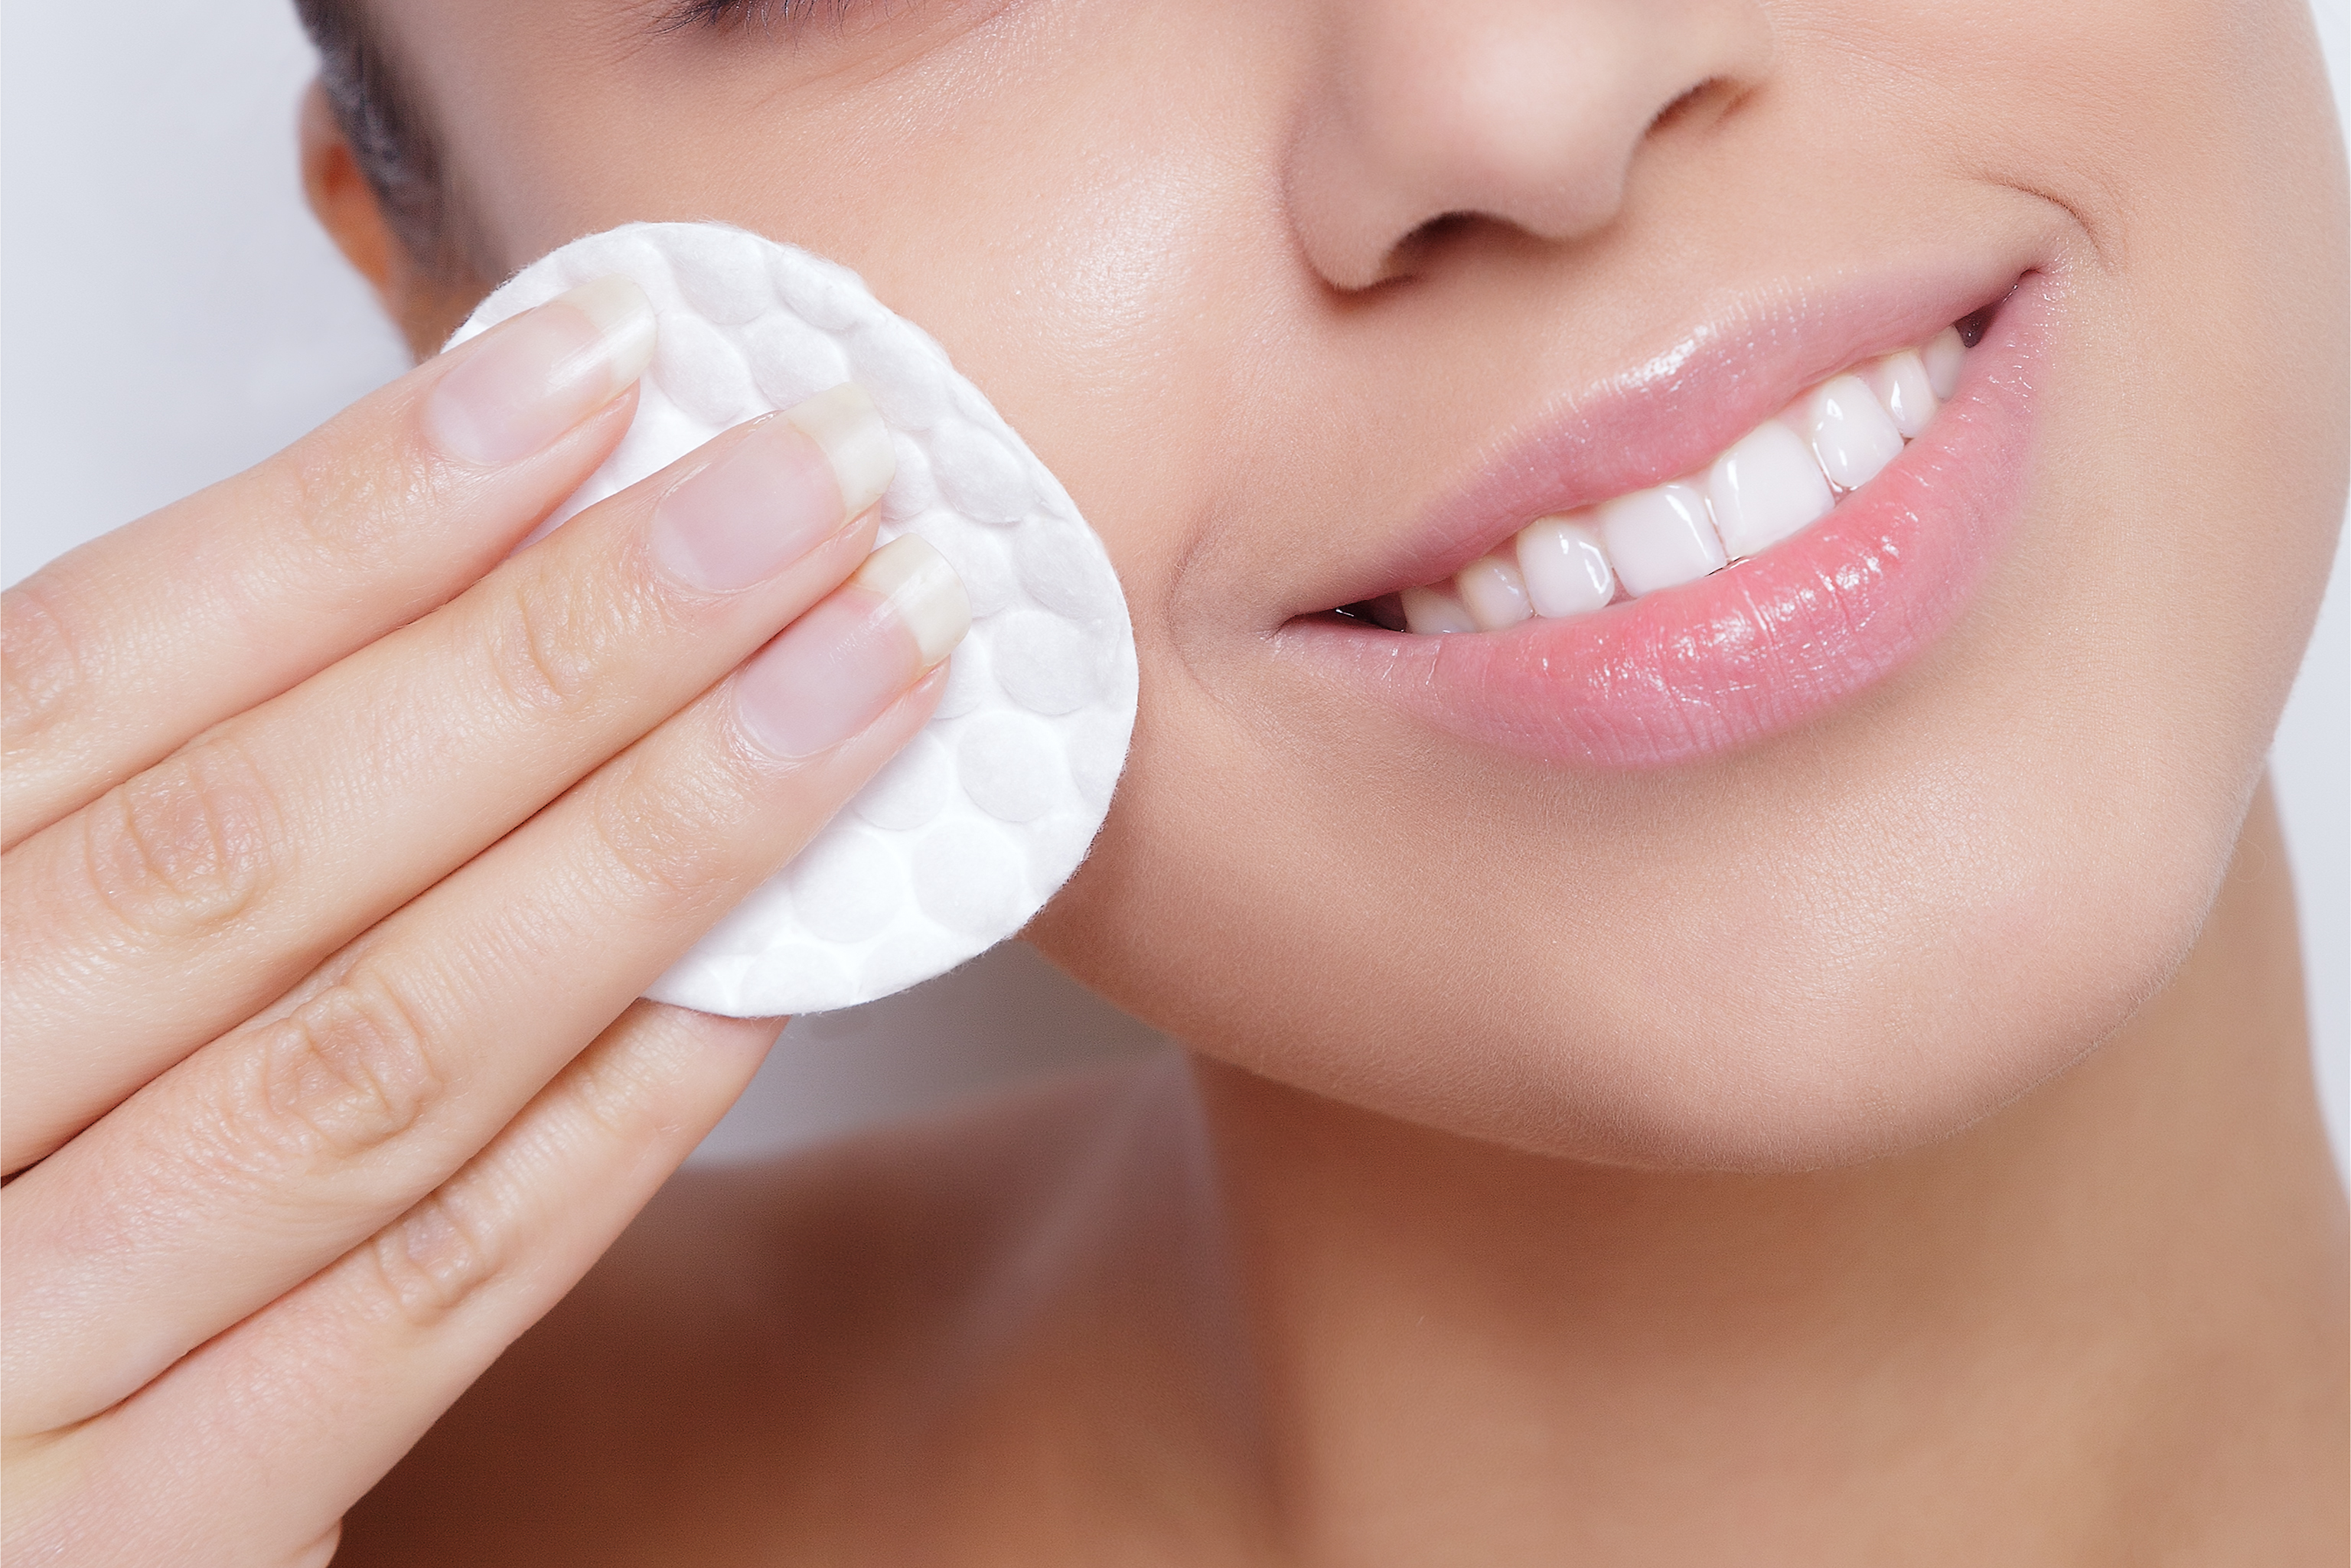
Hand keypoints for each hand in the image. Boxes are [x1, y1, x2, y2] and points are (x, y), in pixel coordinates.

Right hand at [1, 276, 963, 1565]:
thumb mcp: (3, 971)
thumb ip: (120, 830)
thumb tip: (449, 569)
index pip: (85, 680)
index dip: (349, 515)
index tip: (593, 368)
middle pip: (253, 845)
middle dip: (568, 644)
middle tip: (820, 483)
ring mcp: (8, 1372)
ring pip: (375, 1054)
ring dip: (657, 839)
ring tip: (871, 673)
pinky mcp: (156, 1555)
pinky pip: (431, 1294)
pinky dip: (617, 1111)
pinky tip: (776, 964)